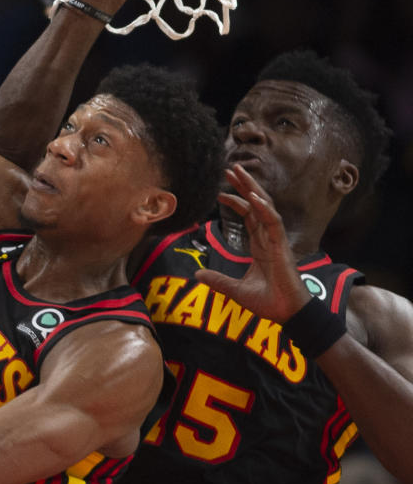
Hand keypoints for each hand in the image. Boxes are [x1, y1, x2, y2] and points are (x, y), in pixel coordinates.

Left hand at [195, 164, 310, 320]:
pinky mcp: (282, 246)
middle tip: (229, 169)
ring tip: (239, 172)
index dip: (235, 202)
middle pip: (256, 205)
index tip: (219, 192)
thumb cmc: (269, 302)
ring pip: (265, 207)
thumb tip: (197, 274)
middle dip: (243, 186)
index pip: (248, 216)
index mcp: (260, 246)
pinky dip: (264, 208)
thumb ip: (218, 280)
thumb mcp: (236, 290)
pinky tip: (253, 196)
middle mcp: (268, 239)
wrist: (287, 314)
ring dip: (252, 188)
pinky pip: (273, 221)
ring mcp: (276, 240)